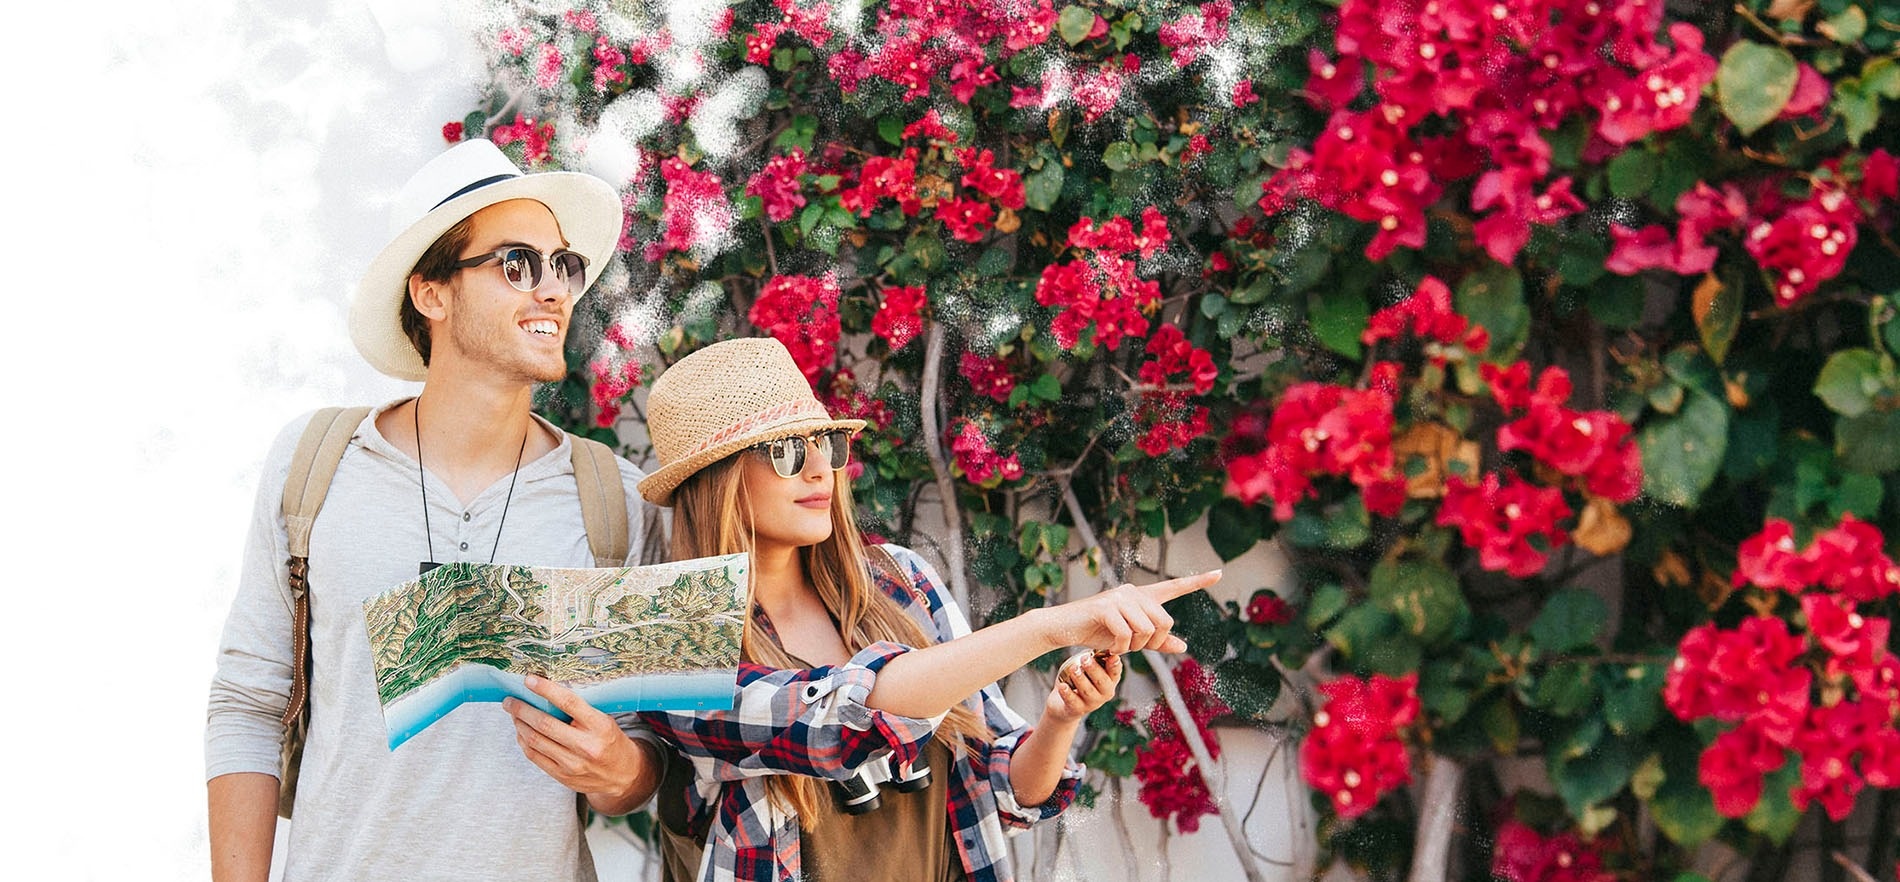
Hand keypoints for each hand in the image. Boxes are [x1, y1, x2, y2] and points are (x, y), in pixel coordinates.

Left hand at [503, 675, 650, 805]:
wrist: (622, 775)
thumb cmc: (610, 741)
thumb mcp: (605, 720)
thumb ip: (580, 711)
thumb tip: (546, 693)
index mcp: (600, 726)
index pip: (569, 703)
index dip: (546, 689)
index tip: (529, 680)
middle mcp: (586, 746)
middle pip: (544, 724)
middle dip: (522, 709)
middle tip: (510, 700)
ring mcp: (572, 764)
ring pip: (534, 740)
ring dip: (519, 724)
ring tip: (513, 713)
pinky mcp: (562, 776)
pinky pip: (534, 756)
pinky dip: (523, 741)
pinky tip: (521, 731)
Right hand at [1038, 570, 1220, 654]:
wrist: (1065, 627)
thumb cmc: (1098, 631)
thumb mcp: (1131, 638)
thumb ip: (1157, 641)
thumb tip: (1183, 645)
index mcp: (1142, 597)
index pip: (1174, 587)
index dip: (1197, 582)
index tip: (1219, 573)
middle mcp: (1133, 592)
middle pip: (1164, 622)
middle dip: (1151, 642)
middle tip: (1130, 646)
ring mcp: (1119, 598)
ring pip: (1146, 630)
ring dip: (1133, 647)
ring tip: (1117, 645)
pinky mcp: (1106, 608)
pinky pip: (1127, 634)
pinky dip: (1120, 648)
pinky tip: (1109, 647)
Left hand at [1046, 651, 1121, 722]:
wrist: (1064, 704)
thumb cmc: (1079, 680)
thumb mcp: (1087, 668)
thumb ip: (1092, 658)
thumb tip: (1094, 644)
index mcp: (1110, 680)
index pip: (1115, 672)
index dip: (1114, 665)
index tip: (1112, 656)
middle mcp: (1105, 693)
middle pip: (1102, 682)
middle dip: (1094, 669)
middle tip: (1085, 658)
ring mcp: (1092, 703)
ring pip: (1088, 691)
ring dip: (1081, 679)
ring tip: (1073, 669)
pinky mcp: (1077, 710)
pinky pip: (1073, 701)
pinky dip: (1067, 693)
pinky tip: (1062, 686)